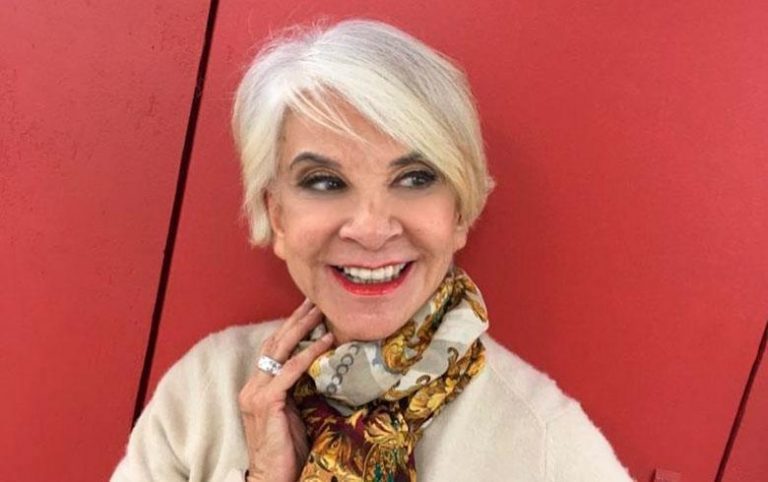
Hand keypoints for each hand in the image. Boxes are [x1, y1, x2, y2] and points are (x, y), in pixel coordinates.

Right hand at [238, 300, 333, 481]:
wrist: (274, 478)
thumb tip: (323, 365)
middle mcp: (251, 386)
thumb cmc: (288, 450)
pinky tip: (324, 342)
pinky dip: (307, 354)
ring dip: (302, 328)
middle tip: (316, 300)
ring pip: (280, 351)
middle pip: (275, 343)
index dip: (290, 327)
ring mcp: (255, 394)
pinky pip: (289, 371)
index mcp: (257, 386)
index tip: (310, 309)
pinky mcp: (265, 403)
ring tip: (322, 313)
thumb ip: (300, 388)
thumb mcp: (295, 411)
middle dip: (296, 319)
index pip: (273, 349)